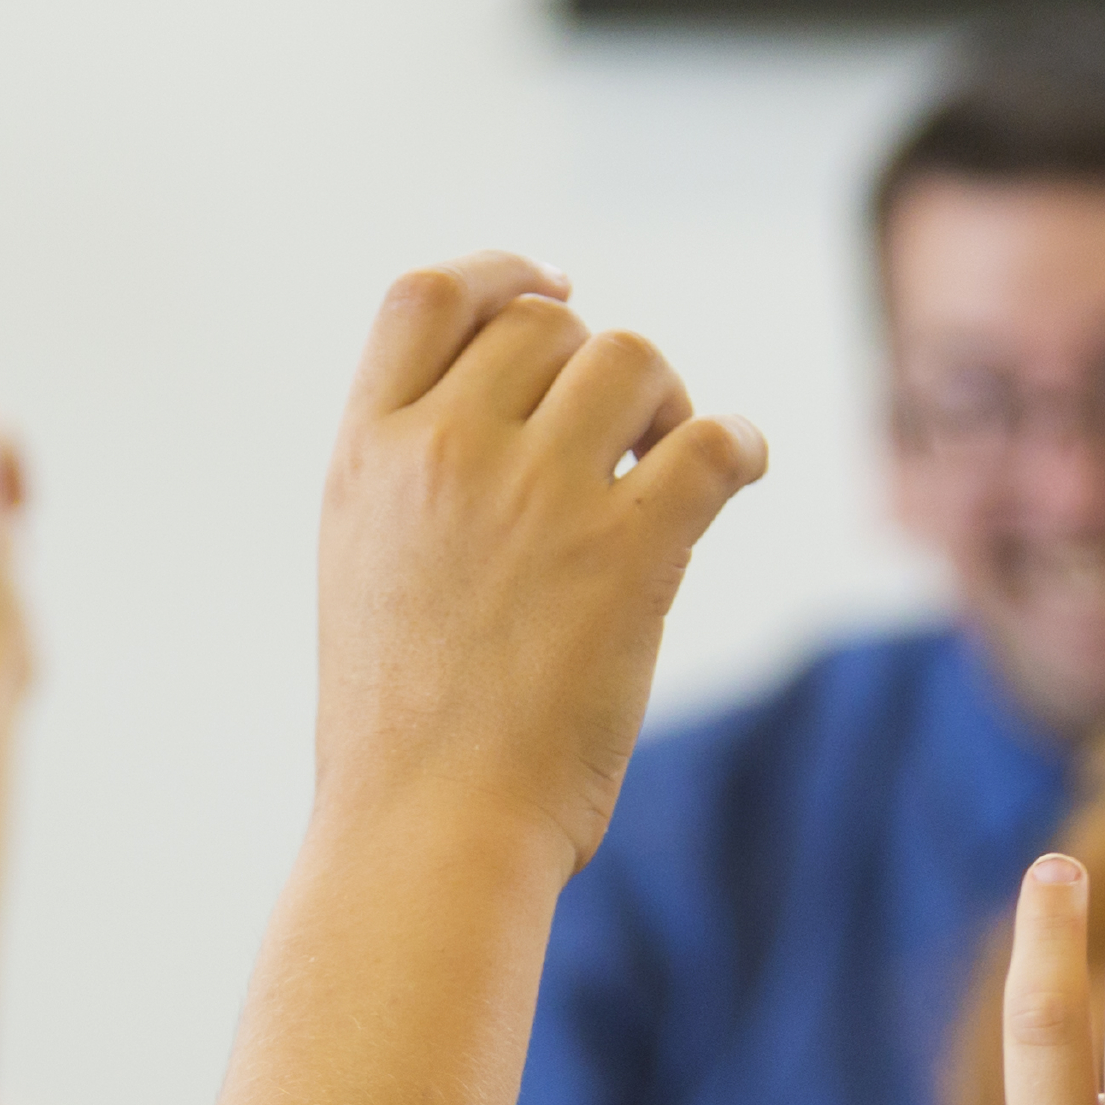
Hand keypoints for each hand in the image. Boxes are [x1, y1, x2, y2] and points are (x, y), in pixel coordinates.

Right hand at [311, 253, 767, 878]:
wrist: (427, 832)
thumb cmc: (400, 735)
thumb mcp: (365, 572)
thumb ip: (415, 480)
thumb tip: (512, 407)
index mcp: (366, 457)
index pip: (428, 296)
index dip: (505, 272)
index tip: (556, 288)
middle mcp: (444, 455)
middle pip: (547, 325)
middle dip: (597, 364)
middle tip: (626, 437)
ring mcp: (535, 496)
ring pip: (631, 358)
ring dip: (666, 400)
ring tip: (665, 467)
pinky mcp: (626, 552)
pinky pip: (712, 441)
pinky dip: (739, 445)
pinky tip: (740, 471)